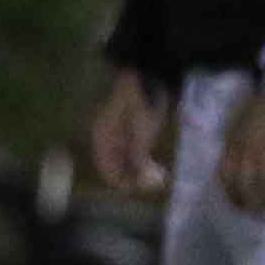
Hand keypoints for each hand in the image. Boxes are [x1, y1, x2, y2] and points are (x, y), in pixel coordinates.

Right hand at [87, 69, 173, 195]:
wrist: (152, 77)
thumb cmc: (144, 102)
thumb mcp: (142, 132)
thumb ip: (139, 157)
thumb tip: (142, 181)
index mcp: (103, 139)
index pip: (108, 171)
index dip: (124, 183)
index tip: (144, 187)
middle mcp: (108, 141)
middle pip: (118, 170)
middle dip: (136, 179)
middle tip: (158, 182)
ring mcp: (120, 138)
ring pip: (128, 165)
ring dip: (142, 173)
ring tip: (161, 175)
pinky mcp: (133, 135)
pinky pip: (135, 157)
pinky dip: (145, 164)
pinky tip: (158, 166)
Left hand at [216, 90, 264, 219]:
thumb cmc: (258, 106)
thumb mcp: (237, 124)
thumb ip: (236, 144)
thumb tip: (237, 167)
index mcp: (233, 142)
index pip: (225, 173)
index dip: (229, 192)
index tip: (235, 204)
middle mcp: (247, 148)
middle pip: (244, 182)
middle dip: (248, 201)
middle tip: (254, 213)